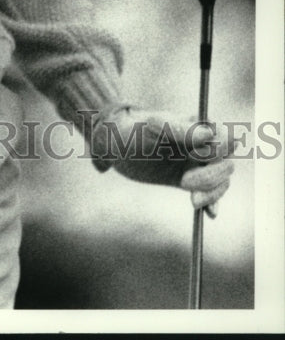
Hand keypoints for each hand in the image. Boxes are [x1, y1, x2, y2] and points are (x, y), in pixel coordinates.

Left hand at [89, 105, 233, 217]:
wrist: (114, 143)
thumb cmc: (133, 128)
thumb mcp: (152, 126)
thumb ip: (179, 129)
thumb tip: (209, 134)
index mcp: (197, 127)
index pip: (226, 139)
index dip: (217, 149)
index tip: (193, 155)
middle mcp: (201, 146)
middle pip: (226, 164)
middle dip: (211, 175)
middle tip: (184, 182)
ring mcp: (195, 164)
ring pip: (221, 181)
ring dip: (212, 192)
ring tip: (192, 200)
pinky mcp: (188, 181)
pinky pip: (209, 194)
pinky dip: (212, 203)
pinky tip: (209, 213)